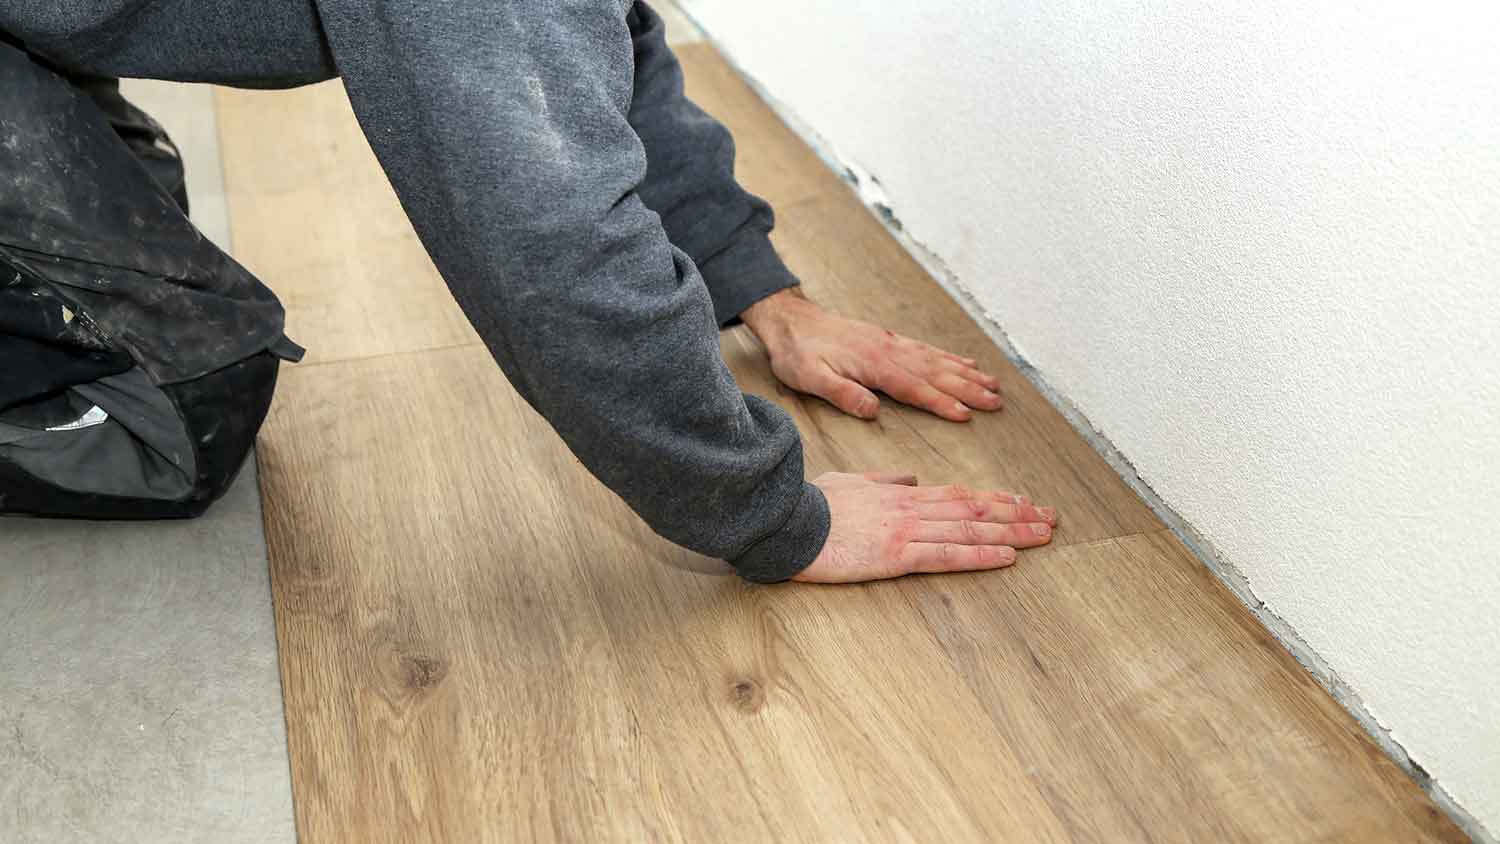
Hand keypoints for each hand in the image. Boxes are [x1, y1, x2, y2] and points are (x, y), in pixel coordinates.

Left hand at [741, 289, 1002, 421]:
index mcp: (873, 364)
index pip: (913, 388)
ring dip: (965, 374)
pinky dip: (948, 357)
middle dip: (967, 389)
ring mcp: (891, 343)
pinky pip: (926, 349)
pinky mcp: (888, 339)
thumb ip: (842, 393)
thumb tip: (873, 411)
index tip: (965, 415)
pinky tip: (964, 363)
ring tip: (993, 385)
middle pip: (935, 373)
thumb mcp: (810, 378)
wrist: (790, 320)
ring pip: (936, 360)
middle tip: (996, 403)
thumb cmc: (797, 354)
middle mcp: (889, 351)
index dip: (940, 403)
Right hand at [793, 472, 1057, 582]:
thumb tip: (908, 478)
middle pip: (974, 509)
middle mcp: (911, 508)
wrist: (786, 520)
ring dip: (1011, 531)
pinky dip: (979, 554)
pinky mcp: (896, 554)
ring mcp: (906, 530)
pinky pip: (947, 554)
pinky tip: (1007, 556)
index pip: (958, 494)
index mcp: (900, 494)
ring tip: (1043, 534)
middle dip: (1017, 513)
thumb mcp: (848, 483)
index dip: (994, 497)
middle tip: (1051, 517)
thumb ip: (882, 482)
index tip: (1023, 500)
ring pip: (969, 529)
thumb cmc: (811, 504)